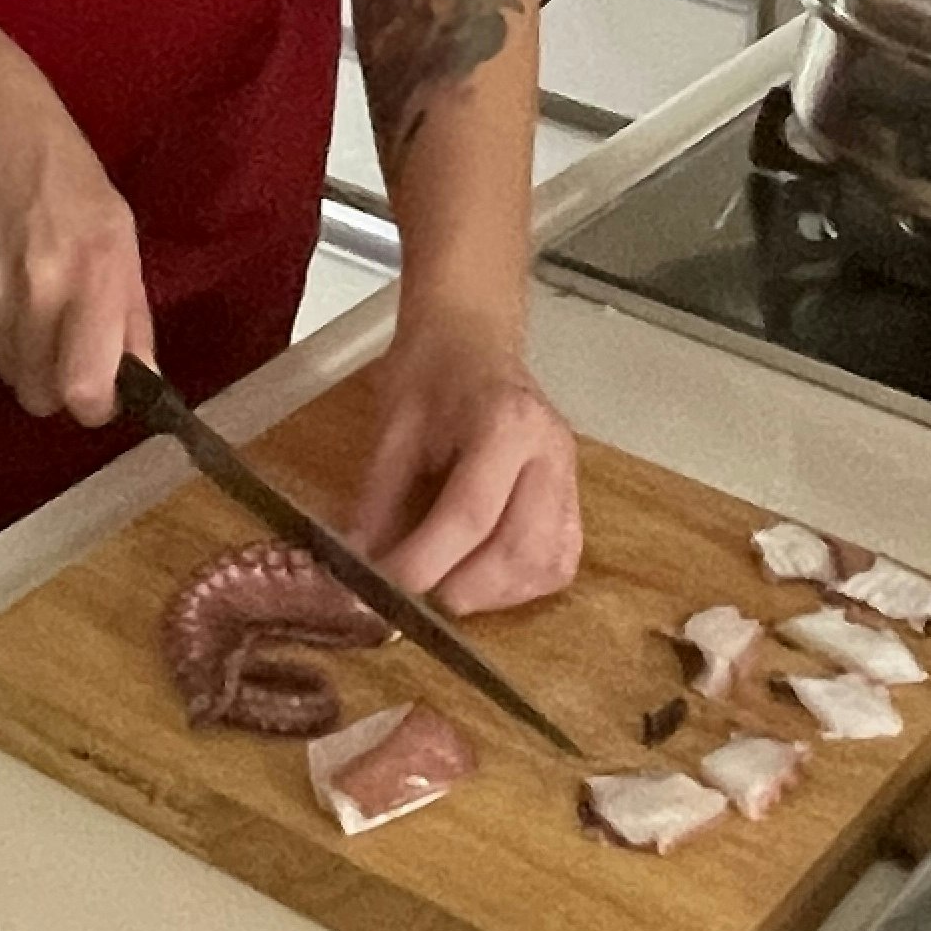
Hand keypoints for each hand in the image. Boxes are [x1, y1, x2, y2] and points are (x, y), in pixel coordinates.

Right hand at [0, 58, 156, 428]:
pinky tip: (3, 276)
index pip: (84, 391)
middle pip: (38, 395)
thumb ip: (131, 314)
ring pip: (8, 371)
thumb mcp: (119, 231)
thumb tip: (142, 382)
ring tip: (34, 300)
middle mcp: (35, 291)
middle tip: (67, 344)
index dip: (96, 402)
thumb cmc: (68, 173)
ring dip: (26, 354)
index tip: (101, 386)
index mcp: (91, 275)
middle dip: (57, 382)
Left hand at [351, 302, 581, 614]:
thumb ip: (377, 498)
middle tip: (416, 596)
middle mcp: (550, 452)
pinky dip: (521, 585)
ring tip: (446, 587)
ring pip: (547, 564)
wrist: (473, 334)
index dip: (427, 561)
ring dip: (495, 595)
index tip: (387, 587)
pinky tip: (483, 579)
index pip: (470, 512)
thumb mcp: (392, 425)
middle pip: (520, 548)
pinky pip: (560, 560)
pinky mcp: (573, 496)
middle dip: (464, 587)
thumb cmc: (431, 370)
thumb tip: (357, 565)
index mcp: (505, 422)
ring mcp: (570, 476)